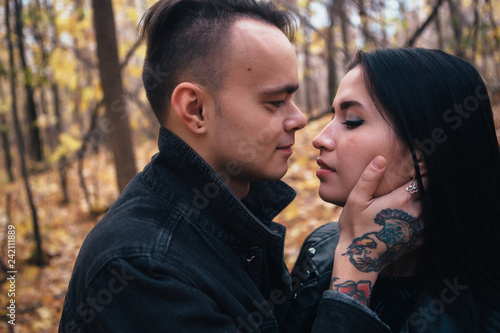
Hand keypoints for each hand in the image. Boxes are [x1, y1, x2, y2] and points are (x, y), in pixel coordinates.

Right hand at [330, 156, 422, 304]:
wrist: (360, 258)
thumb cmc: (355, 226)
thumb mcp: (356, 200)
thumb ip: (369, 178)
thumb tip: (381, 158)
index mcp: (402, 199)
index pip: (422, 178)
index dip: (423, 169)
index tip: (421, 163)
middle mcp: (415, 212)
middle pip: (429, 192)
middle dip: (425, 184)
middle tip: (419, 177)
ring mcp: (419, 228)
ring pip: (430, 208)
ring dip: (425, 201)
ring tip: (415, 196)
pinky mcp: (419, 240)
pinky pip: (428, 224)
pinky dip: (425, 217)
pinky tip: (412, 215)